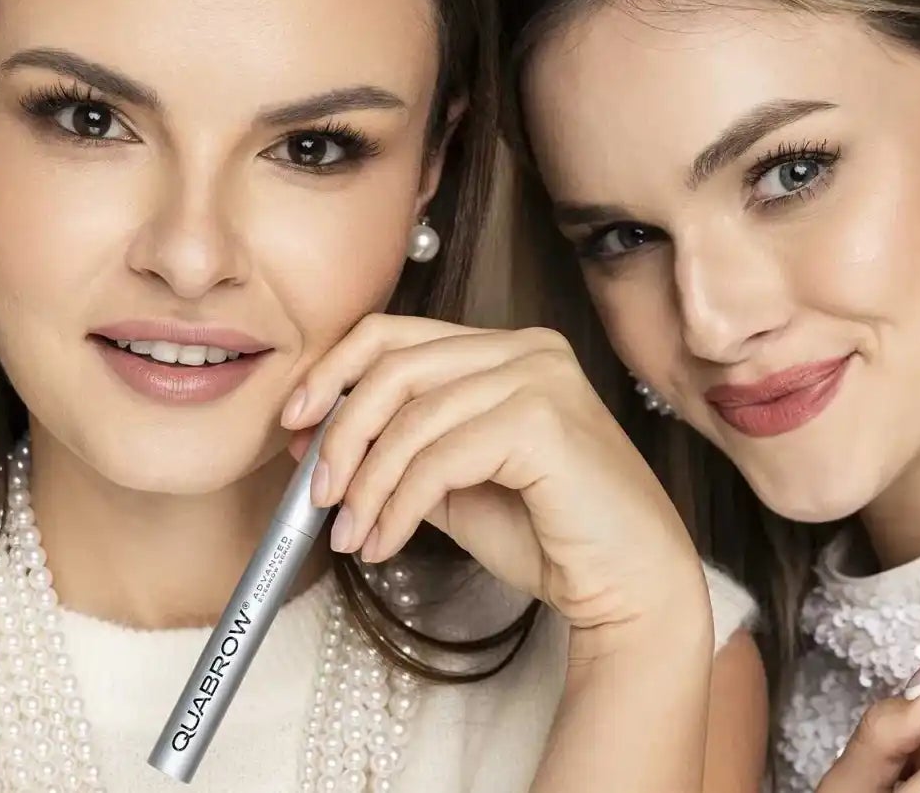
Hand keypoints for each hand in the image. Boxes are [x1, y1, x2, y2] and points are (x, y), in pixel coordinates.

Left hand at [282, 315, 706, 645]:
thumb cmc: (547, 535)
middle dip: (341, 434)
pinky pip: (440, 457)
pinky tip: (384, 542)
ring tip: (351, 534)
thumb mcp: (450, 483)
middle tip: (316, 494)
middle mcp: (525, 348)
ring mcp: (539, 377)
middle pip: (393, 367)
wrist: (626, 585)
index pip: (394, 335)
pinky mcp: (544, 420)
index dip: (332, 373)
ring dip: (367, 484)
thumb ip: (393, 451)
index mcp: (503, 349)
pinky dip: (399, 504)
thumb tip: (307, 437)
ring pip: (412, 419)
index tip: (293, 422)